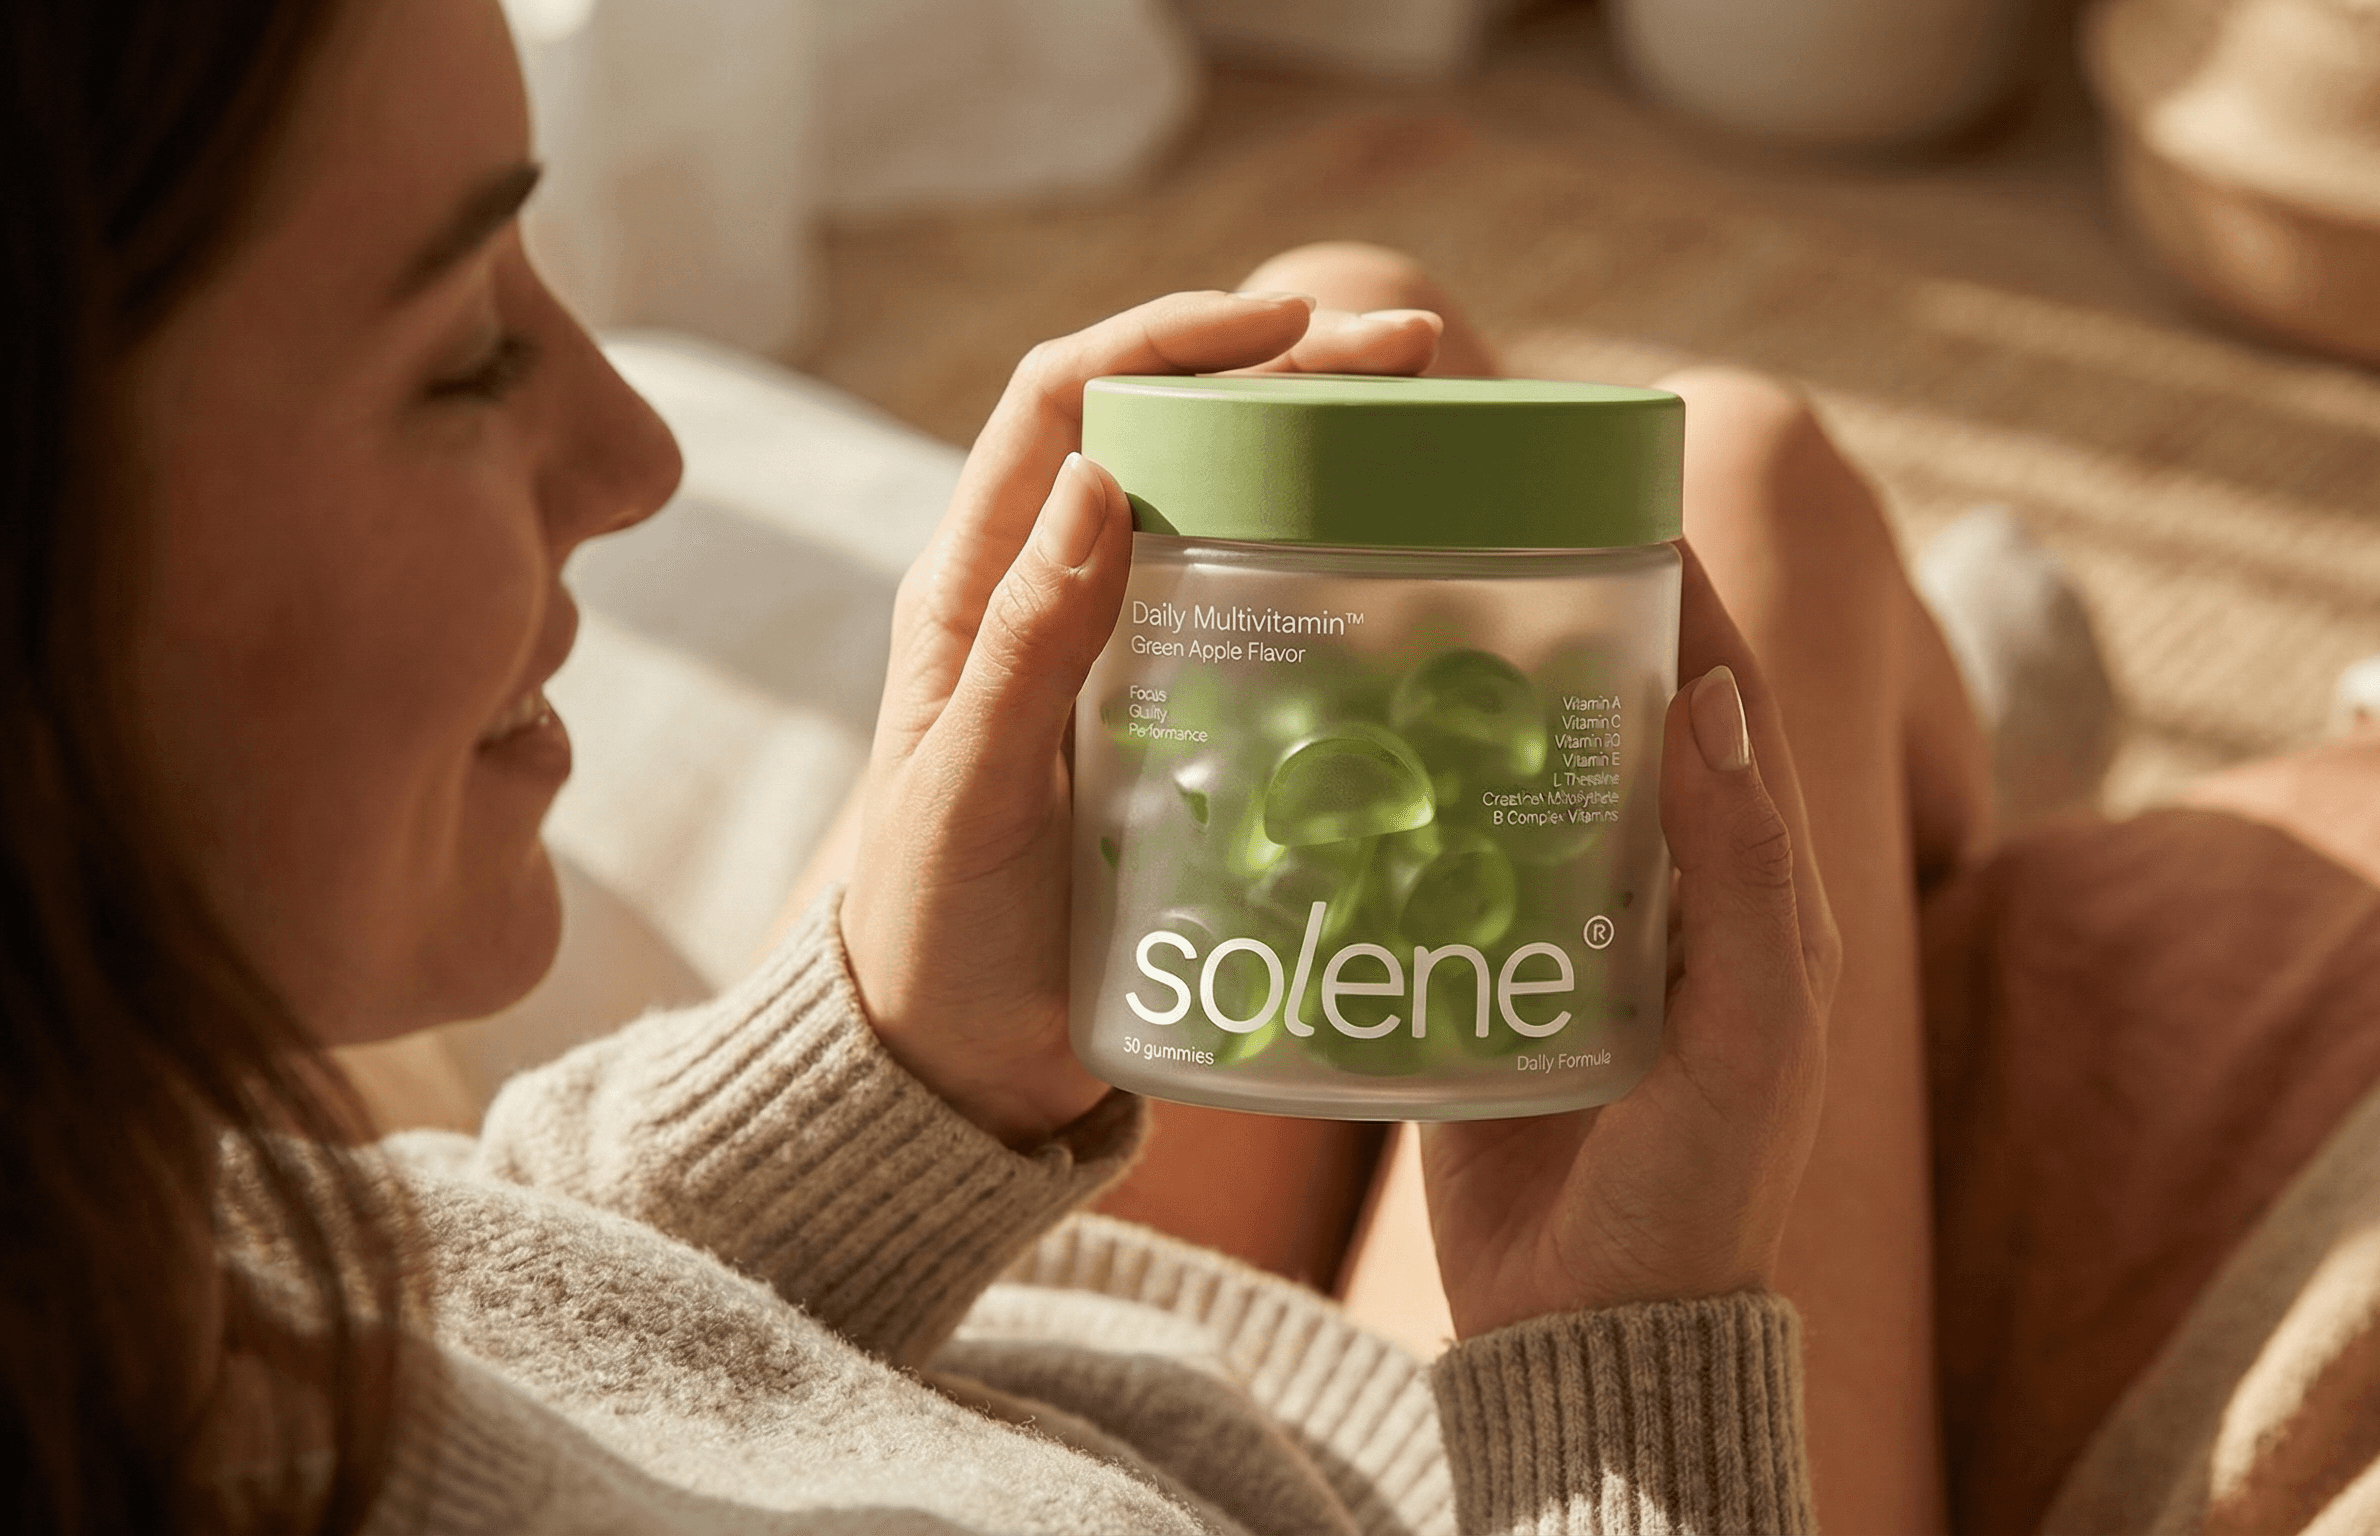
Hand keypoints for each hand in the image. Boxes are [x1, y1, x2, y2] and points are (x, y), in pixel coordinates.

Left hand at [839, 291, 1445, 1144]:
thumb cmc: (942, 933)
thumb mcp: (975, 790)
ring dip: (1321, 462)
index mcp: (976, 582)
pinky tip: (1418, 583)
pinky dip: (1337, 580)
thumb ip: (1028, 647)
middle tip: (1415, 356)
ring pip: (1226, 516)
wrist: (965, 1071)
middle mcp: (1051, 596)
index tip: (1295, 323)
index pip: (1065, 399)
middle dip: (1283, 374)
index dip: (1172, 339)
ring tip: (1437, 443)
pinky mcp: (1184, 729)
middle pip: (1165, 434)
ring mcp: (1125, 660)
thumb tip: (1093, 475)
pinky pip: (1266, 621)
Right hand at [1424, 551, 1838, 1334]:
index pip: (1719, 693)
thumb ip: (1746, 874)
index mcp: (1748, 883)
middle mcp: (1657, 886)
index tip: (1604, 489)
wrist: (1589, 1335)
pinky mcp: (1470, 976)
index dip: (1678, 586)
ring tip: (1374, 615)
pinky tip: (1321, 751)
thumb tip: (1715, 691)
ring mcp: (1558, 927)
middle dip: (1545, 622)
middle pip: (1603, 715)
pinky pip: (1433, 865)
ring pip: (1507, 777)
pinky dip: (1391, 805)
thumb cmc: (1698, 1192)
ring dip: (1453, 701)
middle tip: (1456, 535)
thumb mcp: (1750, 1035)